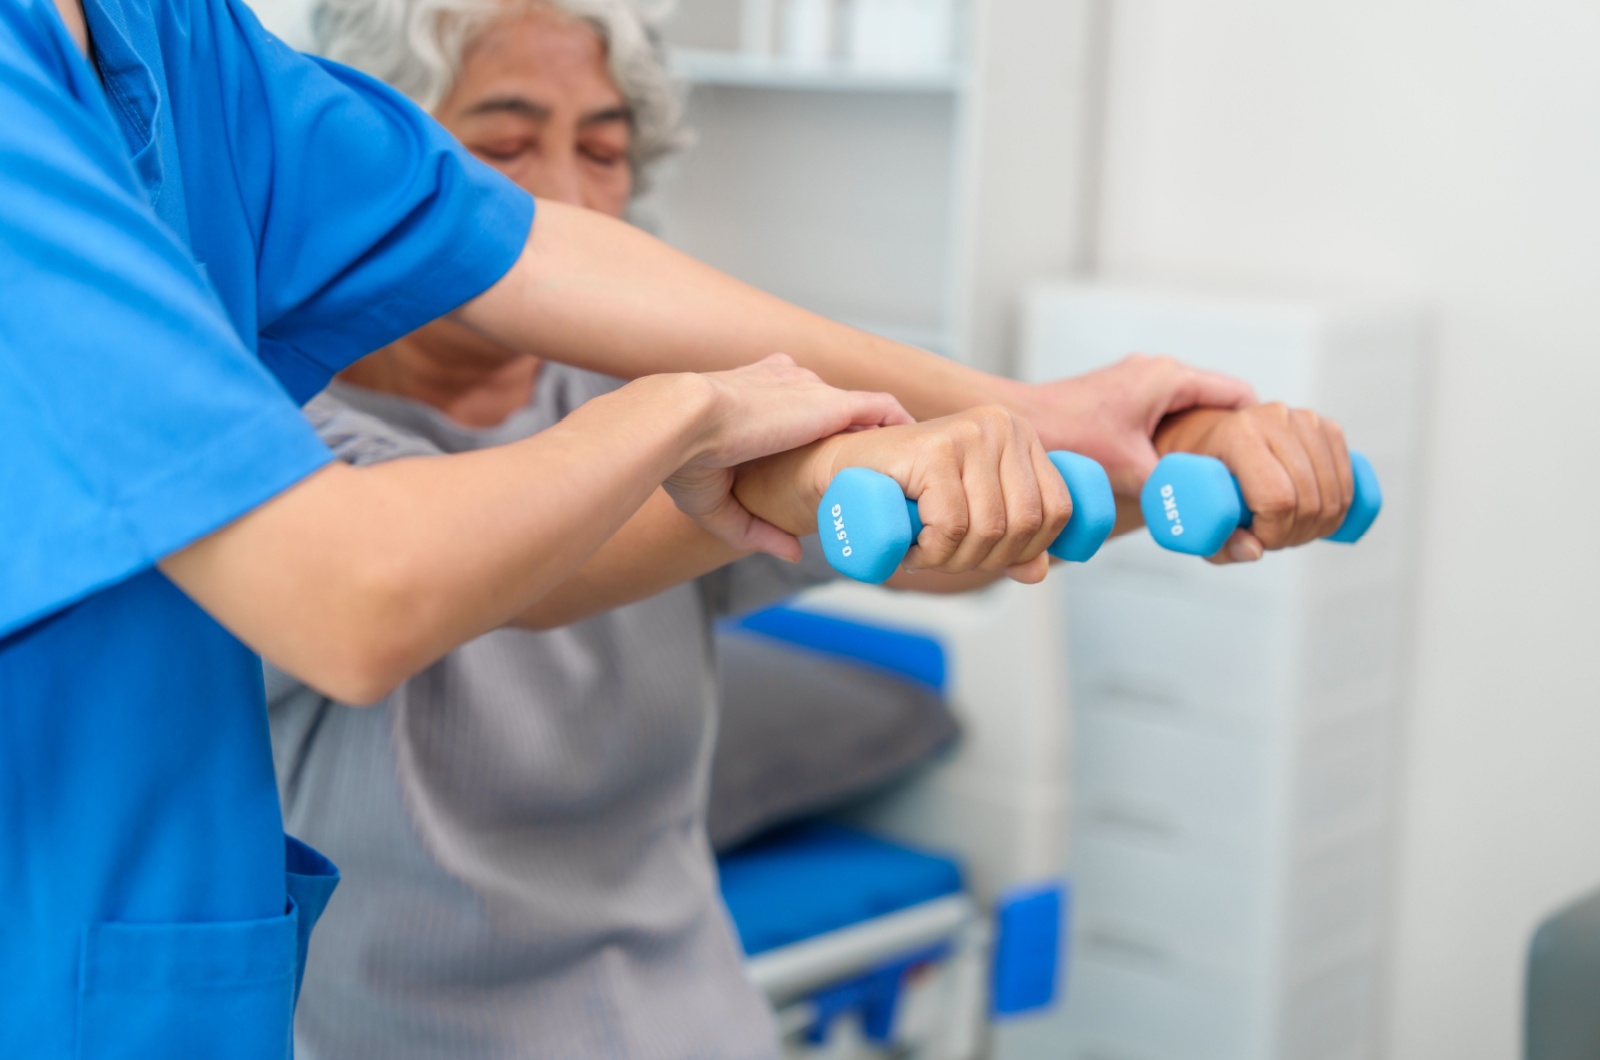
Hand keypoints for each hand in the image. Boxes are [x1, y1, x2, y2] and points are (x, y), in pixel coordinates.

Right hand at [665, 354, 910, 558]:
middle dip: (847, 434)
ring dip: (878, 432)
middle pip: (828, 406)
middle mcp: (784, 383)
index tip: (824, 464)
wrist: (686, 419)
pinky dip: (897, 425)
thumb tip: (794, 552)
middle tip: (870, 471)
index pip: (789, 408)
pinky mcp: (830, 402)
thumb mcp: (715, 501)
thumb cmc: (685, 458)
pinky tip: (914, 447)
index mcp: (750, 395)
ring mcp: (809, 389)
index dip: (808, 434)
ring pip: (858, 407)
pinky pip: (880, 408)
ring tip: (901, 461)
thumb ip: (755, 528)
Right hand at [734, 405, 1071, 583]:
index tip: (991, 559)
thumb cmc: (904, 490)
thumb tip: (1039, 572)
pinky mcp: (933, 450)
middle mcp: (1000, 425)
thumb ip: (1011, 540)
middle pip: (1025, 524)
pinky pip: (950, 526)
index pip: (1058, 509)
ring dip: (953, 561)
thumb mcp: (969, 513)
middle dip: (986, 561)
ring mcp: (968, 433)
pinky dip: (932, 552)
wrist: (840, 471)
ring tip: (926, 553)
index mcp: (1020, 434)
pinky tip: (914, 548)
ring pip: (988, 530)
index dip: (1031, 550)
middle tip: (946, 559)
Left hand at [1013, 355, 1257, 496]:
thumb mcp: (1131, 470)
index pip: (1240, 396)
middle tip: (1248, 478)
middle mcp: (1157, 371)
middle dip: (1236, 438)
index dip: (1261, 431)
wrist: (1016, 421)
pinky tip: (1176, 470)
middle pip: (1220, 401)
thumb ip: (1178, 494)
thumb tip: (1221, 533)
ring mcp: (1138, 380)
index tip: (1269, 465)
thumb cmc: (1068, 440)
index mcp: (1169, 378)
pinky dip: (1178, 436)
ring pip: (1192, 407)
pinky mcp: (1121, 395)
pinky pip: (1167, 412)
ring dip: (1205, 437)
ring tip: (1216, 478)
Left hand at [1154, 404, 1354, 563]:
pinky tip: (1313, 513)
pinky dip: (1338, 508)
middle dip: (1294, 533)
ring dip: (1318, 525)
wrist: (1210, 437)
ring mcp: (1304, 419)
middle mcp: (1273, 418)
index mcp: (1237, 435)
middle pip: (1308, 499)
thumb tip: (1255, 551)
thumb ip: (1217, 541)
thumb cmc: (1201, 477)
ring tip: (1288, 526)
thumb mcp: (1193, 514)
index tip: (1257, 539)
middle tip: (1271, 537)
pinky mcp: (1325, 426)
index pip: (1277, 498)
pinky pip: (1348, 480)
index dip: (1274, 532)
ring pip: (1334, 494)